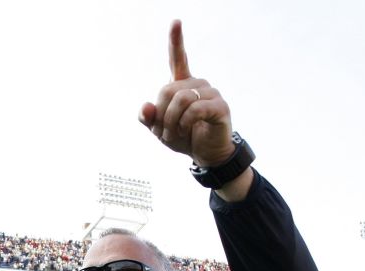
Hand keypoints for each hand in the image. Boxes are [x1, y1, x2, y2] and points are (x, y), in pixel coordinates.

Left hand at [139, 20, 233, 165]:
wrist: (205, 155)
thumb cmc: (183, 138)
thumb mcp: (159, 129)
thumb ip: (149, 118)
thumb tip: (145, 106)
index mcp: (183, 85)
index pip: (178, 59)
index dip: (176, 41)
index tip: (176, 21)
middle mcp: (198, 84)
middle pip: (167, 90)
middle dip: (160, 115)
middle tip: (162, 132)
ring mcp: (211, 93)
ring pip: (180, 99)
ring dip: (171, 122)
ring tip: (174, 134)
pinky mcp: (219, 106)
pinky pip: (194, 109)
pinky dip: (184, 123)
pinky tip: (186, 130)